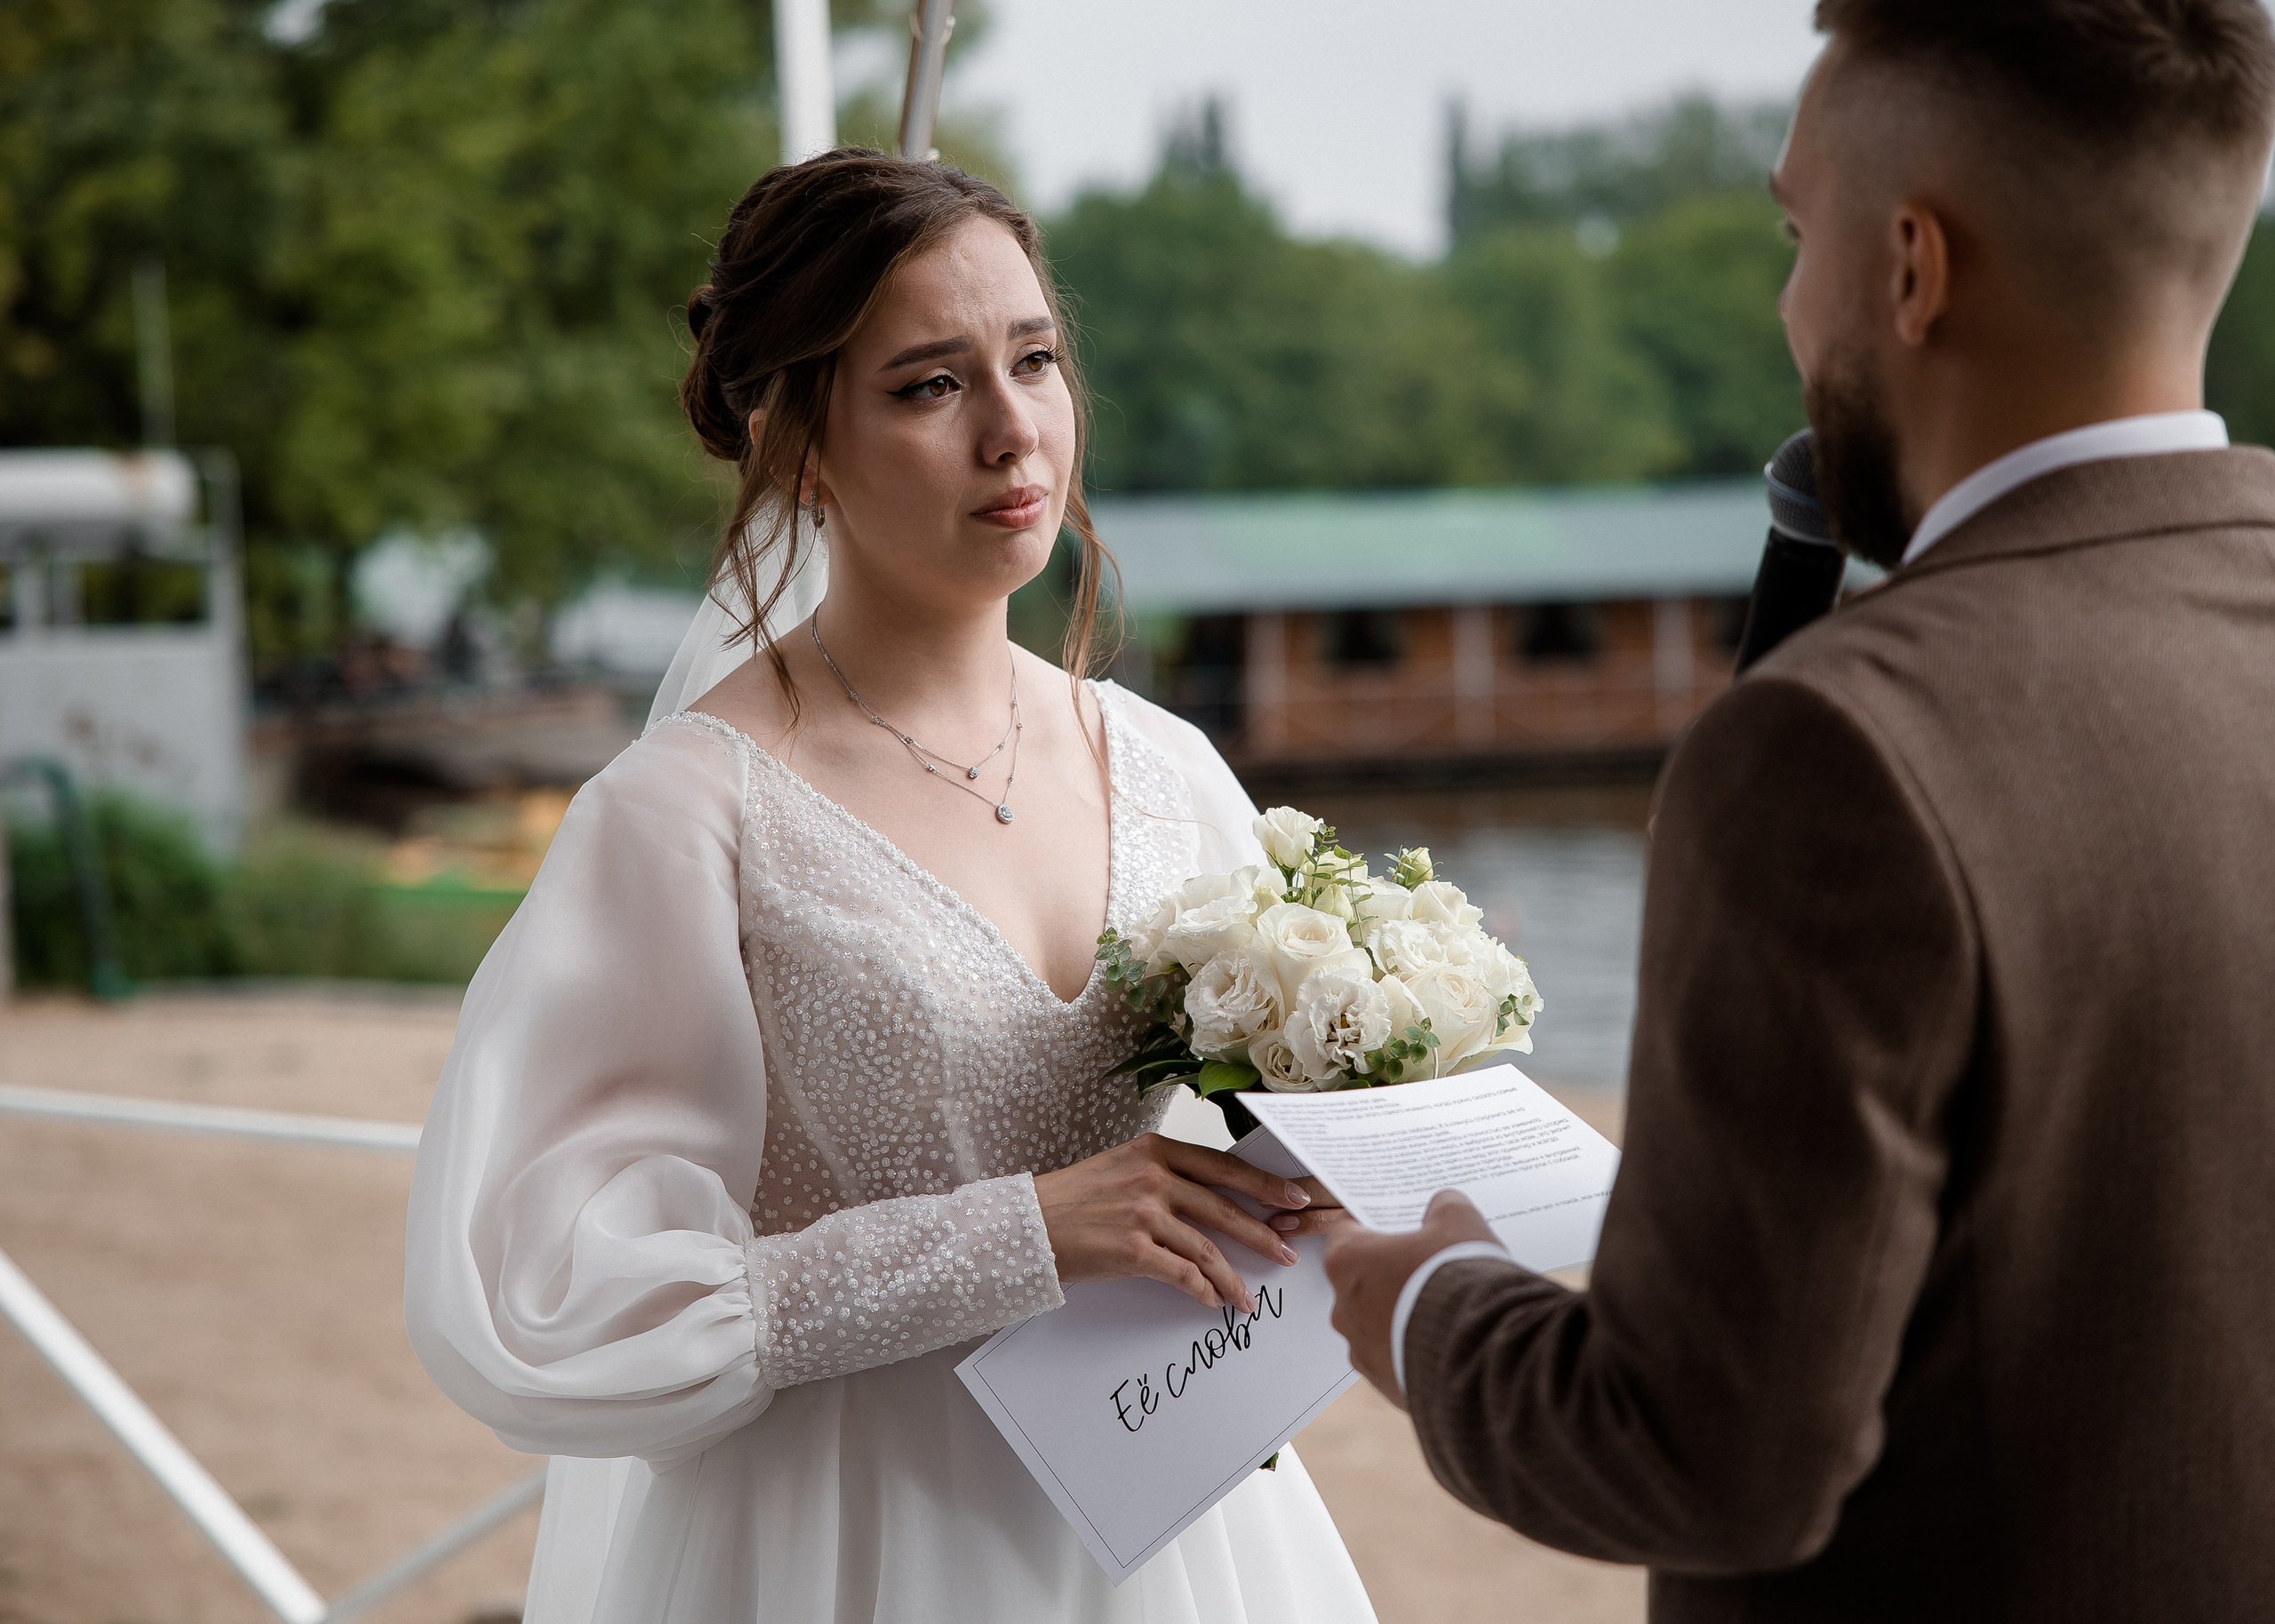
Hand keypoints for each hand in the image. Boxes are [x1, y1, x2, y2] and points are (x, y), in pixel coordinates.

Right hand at [1035, 1133, 1316, 1311]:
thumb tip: (1212, 1197)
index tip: (1292, 1197)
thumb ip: (1165, 1174)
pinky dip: (1201, 1291)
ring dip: (1233, 1277)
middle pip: (1223, 1207)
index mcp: (1155, 1150)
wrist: (1027, 1225)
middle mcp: (1152, 1176)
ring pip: (1206, 1247)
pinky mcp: (1132, 1249)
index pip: (1222, 1165)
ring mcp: (1143, 1213)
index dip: (1262, 1184)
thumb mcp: (1122, 1167)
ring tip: (1248, 1297)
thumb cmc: (1074, 1199)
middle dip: (1262, 1233)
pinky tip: (1211, 1302)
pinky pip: (1181, 1274)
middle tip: (1288, 1252)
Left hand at [1324, 1189, 1497, 1410]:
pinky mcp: (1385, 1384)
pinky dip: (1412, 1351)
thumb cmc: (1460, 1281)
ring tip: (1441, 1309)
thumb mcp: (1459, 1223)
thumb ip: (1444, 1208)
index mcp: (1348, 1262)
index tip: (1392, 1226)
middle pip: (1359, 1282)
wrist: (1484, 1350)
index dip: (1371, 1226)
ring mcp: (1362, 1351)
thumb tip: (1442, 1207)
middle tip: (1424, 1268)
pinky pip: (1394, 1360)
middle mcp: (1345, 1309)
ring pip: (1375, 1325)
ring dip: (1400, 1316)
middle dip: (1388, 1274)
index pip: (1346, 1233)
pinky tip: (1445, 1341)